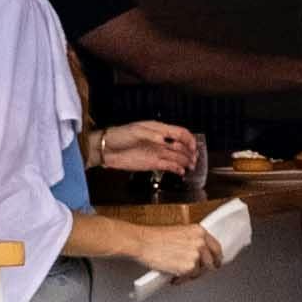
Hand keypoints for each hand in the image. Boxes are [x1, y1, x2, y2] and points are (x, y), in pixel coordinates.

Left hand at [90, 118, 211, 175]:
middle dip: (190, 152)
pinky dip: (176, 169)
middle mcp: (160, 141)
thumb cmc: (119, 135)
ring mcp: (157, 153)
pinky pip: (168, 166)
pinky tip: (182, 172)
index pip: (179, 132)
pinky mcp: (152, 164)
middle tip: (196, 159)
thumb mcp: (136, 131)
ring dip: (186, 161)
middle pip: (181, 146)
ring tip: (192, 166)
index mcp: (158, 129)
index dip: (189, 139)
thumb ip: (153, 136)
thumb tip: (166, 140)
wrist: (106, 149)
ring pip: (177, 157)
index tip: (193, 147)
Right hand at [107, 210, 222, 278]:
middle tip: (192, 273)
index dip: (216, 258)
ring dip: (190, 275)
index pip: (216, 247)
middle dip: (202, 269)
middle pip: (211, 262)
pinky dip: (181, 280)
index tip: (215, 263)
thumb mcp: (179, 233)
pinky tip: (173, 276)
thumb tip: (199, 255)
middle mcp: (200, 242)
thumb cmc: (154, 238)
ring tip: (178, 273)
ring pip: (200, 272)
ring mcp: (196, 255)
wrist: (142, 243)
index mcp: (199, 231)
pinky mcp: (189, 267)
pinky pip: (189, 278)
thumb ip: (192, 242)